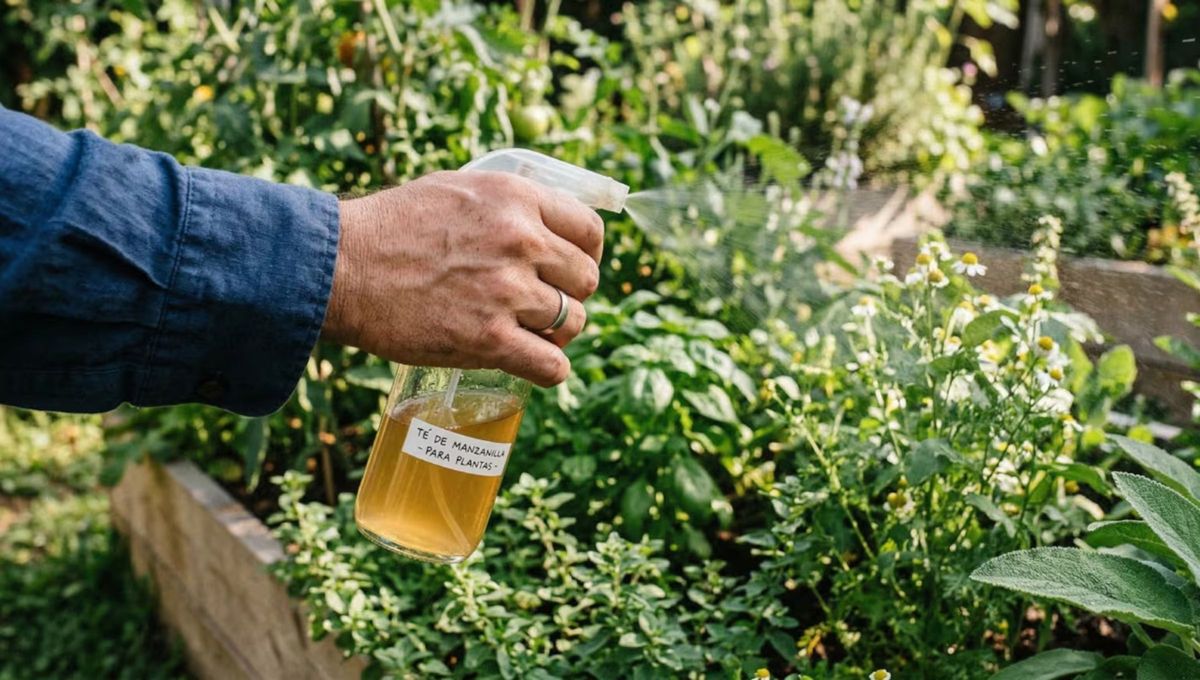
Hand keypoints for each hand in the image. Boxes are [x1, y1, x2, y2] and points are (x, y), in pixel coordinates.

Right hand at [322, 170, 603, 386]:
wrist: (341, 267)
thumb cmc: (391, 227)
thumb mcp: (458, 189)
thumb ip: (507, 205)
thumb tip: (546, 225)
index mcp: (517, 198)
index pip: (589, 232)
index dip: (586, 255)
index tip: (570, 270)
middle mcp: (521, 241)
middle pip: (586, 280)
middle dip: (570, 296)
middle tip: (542, 305)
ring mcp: (507, 292)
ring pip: (574, 323)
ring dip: (556, 334)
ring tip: (528, 333)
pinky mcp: (489, 340)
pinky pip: (552, 366)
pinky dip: (548, 370)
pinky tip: (529, 362)